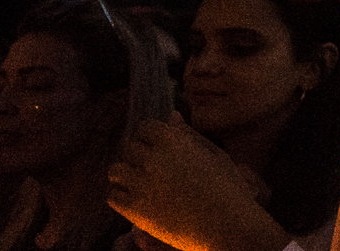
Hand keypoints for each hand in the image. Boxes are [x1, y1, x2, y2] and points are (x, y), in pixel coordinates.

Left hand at [108, 118, 287, 250]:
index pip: (144, 128)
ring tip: (140, 182)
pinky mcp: (135, 210)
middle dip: (136, 155)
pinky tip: (138, 199)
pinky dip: (121, 196)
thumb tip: (171, 116)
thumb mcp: (214, 154)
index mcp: (174, 142)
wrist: (226, 224)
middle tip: (148, 167)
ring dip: (125, 174)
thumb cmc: (226, 187)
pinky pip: (113, 196)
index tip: (155, 145)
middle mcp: (154, 160)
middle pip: (128, 148)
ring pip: (115, 171)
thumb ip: (188, 134)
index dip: (148, 136)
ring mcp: (142, 185)